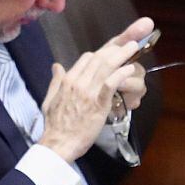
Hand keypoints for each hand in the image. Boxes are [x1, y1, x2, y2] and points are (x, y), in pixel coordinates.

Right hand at [38, 17, 153, 162]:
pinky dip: (121, 74)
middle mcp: (77, 82)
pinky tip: (130, 69)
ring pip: (106, 66)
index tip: (114, 50)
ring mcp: (88, 92)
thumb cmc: (54, 125)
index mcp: (67, 80)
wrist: (58, 143)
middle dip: (116, 48)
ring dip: (122, 55)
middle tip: (131, 42)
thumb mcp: (50, 99)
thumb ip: (55, 81)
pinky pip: (111, 84)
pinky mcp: (98, 103)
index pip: (86, 58)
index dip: (103, 52)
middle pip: (99, 58)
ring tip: (134, 47)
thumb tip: (56, 66)